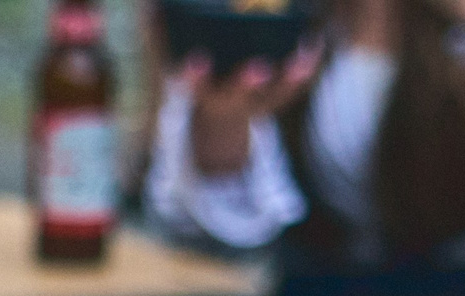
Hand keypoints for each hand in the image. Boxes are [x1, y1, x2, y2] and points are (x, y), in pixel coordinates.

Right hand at [178, 47, 321, 176]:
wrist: (221, 116)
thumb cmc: (200, 75)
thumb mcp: (176, 61)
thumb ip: (164, 35)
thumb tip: (150, 8)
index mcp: (201, 92)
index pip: (194, 85)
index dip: (195, 75)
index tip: (198, 60)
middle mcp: (228, 100)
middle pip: (239, 94)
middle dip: (248, 81)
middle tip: (260, 67)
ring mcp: (255, 103)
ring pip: (274, 95)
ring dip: (289, 79)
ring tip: (302, 59)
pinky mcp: (275, 100)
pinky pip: (293, 89)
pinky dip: (304, 71)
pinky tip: (314, 47)